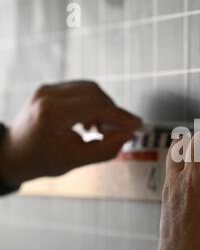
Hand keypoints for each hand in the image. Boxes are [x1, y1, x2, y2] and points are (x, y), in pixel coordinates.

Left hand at [0, 81, 141, 186]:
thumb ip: (107, 148)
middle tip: (121, 130)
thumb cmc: (40, 161)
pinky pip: (80, 90)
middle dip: (113, 111)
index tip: (137, 125)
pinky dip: (92, 104)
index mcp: (52, 114)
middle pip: (95, 93)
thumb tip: (129, 134)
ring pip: (89, 88)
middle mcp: (48, 95)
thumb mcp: (76, 161)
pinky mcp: (48, 89)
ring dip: (103, 106)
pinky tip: (90, 122)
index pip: (97, 107)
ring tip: (102, 129)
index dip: (121, 116)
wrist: (11, 155)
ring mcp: (46, 89)